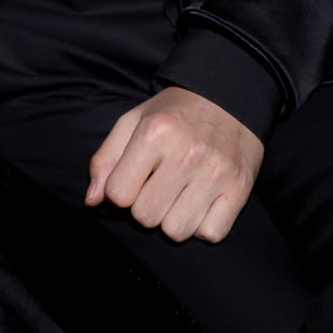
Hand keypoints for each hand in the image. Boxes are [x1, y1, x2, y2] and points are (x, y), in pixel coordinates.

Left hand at [86, 86, 264, 243]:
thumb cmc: (173, 114)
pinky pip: (210, 234)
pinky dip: (201, 226)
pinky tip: (200, 202)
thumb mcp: (132, 122)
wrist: (228, 98)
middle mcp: (187, 153)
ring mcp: (216, 173)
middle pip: (146, 217)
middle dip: (144, 207)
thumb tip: (92, 201)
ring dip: (172, 220)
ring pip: (176, 231)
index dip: (119, 192)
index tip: (131, 181)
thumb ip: (105, 160)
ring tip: (178, 195)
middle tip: (156, 186)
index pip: (119, 194)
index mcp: (154, 132)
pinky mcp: (240, 189)